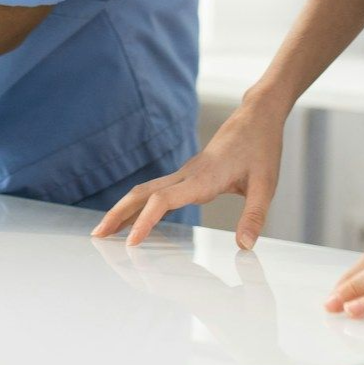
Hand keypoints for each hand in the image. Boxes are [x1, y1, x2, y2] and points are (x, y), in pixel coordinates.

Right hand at [91, 98, 285, 247]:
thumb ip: (254, 216)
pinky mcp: (190, 173)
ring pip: (146, 190)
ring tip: (108, 229)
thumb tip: (244, 247)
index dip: (144, 221)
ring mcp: (186, 172)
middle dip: (118, 213)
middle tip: (97, 235)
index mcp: (202, 178)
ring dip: (125, 208)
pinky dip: (141, 204)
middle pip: (142, 193)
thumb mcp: (266, 185)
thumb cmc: (262, 148)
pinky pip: (158, 190)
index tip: (130, 243)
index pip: (163, 201)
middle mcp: (187, 174)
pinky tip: (138, 216)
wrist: (257, 117)